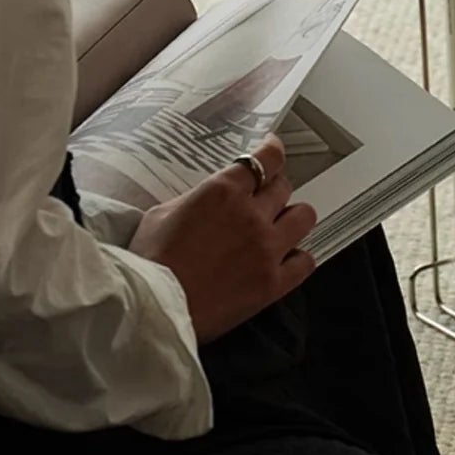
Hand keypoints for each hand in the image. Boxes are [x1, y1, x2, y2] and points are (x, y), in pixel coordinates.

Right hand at [129, 135, 317, 344]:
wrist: (154, 307)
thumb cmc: (149, 261)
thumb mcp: (161, 214)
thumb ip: (195, 200)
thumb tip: (210, 199)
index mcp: (222, 192)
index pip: (264, 159)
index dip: (273, 150)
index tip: (274, 148)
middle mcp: (252, 215)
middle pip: (284, 187)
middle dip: (274, 187)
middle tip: (265, 195)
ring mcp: (267, 249)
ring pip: (304, 217)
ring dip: (293, 216)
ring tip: (279, 225)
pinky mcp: (274, 283)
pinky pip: (306, 261)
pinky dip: (299, 257)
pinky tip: (286, 258)